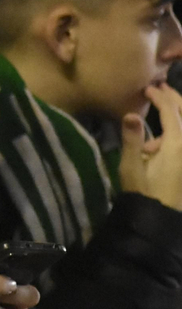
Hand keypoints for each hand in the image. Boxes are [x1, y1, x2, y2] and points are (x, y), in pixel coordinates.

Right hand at [120, 84, 181, 210]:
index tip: (148, 89)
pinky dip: (177, 133)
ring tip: (157, 125)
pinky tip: (163, 143)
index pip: (171, 112)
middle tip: (162, 90)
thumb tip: (131, 114)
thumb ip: (133, 139)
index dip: (160, 98)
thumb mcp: (131, 166)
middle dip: (176, 100)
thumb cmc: (143, 193)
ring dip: (176, 119)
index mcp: (177, 145)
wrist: (161, 219)